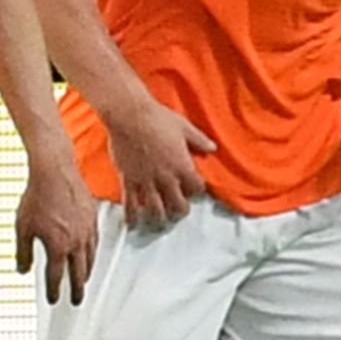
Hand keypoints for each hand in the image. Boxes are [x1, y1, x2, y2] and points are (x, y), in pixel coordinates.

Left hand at [11, 153, 99, 302]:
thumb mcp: (22, 228)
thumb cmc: (37, 197)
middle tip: (76, 300)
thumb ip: (23, 252)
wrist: (55, 172)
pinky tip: (90, 254)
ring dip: (86, 273)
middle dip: (77, 289)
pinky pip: (95, 242)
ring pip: (90, 258)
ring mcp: (87, 230)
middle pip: (79, 273)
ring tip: (83, 281)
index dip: (54, 291)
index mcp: (58, 246)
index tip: (54, 300)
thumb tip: (22, 269)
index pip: (56, 277)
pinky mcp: (93, 218)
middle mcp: (76, 241)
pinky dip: (92, 253)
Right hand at [95, 88, 214, 229]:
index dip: (197, 191)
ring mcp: (146, 180)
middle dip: (180, 210)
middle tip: (178, 212)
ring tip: (160, 222)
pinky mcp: (128, 180)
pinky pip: (130, 203)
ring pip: (155, 209)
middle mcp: (166, 177)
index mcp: (182, 165)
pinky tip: (133, 224)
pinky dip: (132, 216)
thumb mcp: (184, 127)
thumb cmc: (158, 118)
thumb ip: (199, 140)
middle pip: (178, 204)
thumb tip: (212, 148)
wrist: (129, 116)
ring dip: (159, 218)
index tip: (194, 189)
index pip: (197, 188)